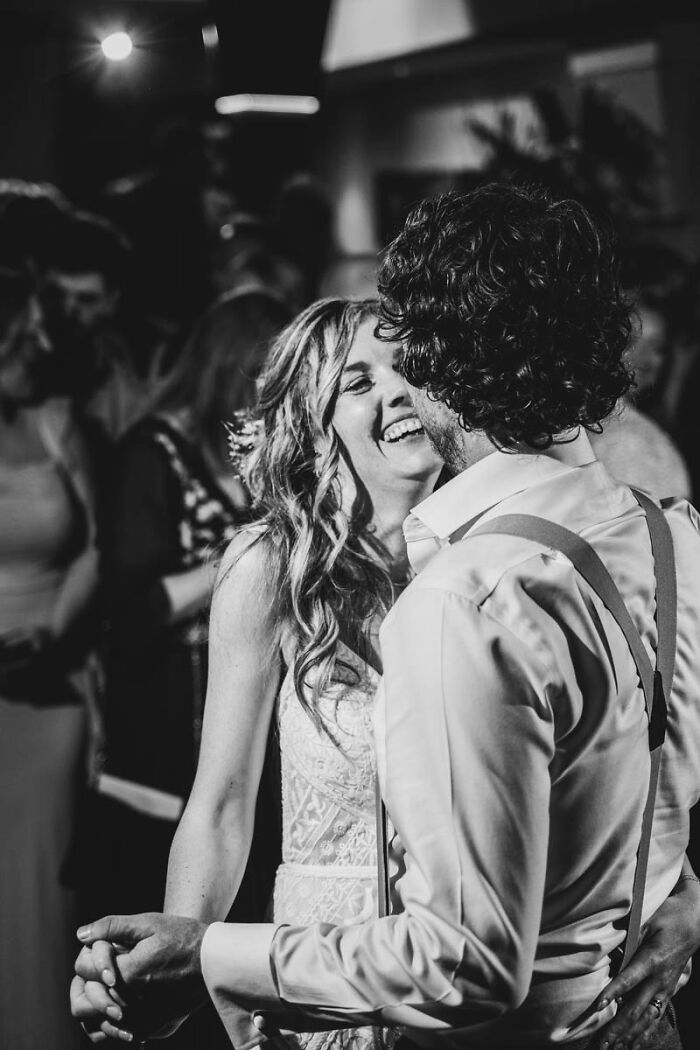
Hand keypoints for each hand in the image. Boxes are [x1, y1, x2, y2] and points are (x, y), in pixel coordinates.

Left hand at [71, 914, 207, 1041]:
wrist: (213, 962)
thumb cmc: (182, 938)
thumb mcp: (149, 923)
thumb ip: (112, 927)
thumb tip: (81, 935)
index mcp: (127, 974)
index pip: (84, 969)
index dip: (89, 955)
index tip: (105, 947)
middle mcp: (131, 1002)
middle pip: (85, 998)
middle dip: (89, 979)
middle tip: (105, 966)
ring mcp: (140, 1020)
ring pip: (96, 1021)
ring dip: (96, 1003)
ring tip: (109, 985)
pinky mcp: (149, 1029)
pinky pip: (117, 1032)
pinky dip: (113, 1020)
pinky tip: (124, 1001)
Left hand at [590, 876, 699, 1049]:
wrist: (694, 921)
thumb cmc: (667, 915)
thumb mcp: (646, 919)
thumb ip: (629, 936)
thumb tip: (606, 948)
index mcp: (652, 959)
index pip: (629, 979)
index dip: (613, 993)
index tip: (598, 1006)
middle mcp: (660, 979)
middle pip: (636, 1008)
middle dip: (617, 1028)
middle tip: (601, 1044)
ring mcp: (665, 988)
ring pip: (645, 1018)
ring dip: (627, 1035)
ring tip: (611, 1049)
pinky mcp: (667, 991)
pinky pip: (654, 1017)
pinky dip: (642, 1033)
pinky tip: (631, 1045)